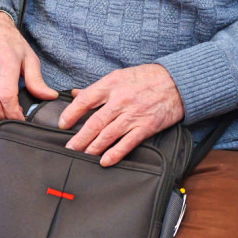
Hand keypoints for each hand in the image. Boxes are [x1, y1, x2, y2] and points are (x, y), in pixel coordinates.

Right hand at [0, 11, 56, 119]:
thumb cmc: (10, 42)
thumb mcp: (29, 57)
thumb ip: (37, 80)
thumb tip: (49, 97)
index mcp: (6, 64)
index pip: (7, 97)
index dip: (15, 113)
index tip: (24, 118)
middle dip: (4, 117)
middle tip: (16, 116)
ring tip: (9, 107)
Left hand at [57, 64, 183, 166]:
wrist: (175, 82)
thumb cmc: (144, 78)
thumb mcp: (118, 76)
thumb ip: (96, 88)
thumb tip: (75, 94)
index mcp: (111, 85)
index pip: (85, 100)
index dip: (71, 113)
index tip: (62, 124)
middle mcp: (120, 100)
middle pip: (94, 122)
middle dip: (79, 137)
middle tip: (68, 147)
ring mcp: (133, 115)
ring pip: (108, 135)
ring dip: (93, 147)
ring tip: (81, 155)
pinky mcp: (146, 127)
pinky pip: (127, 143)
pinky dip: (115, 153)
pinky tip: (104, 161)